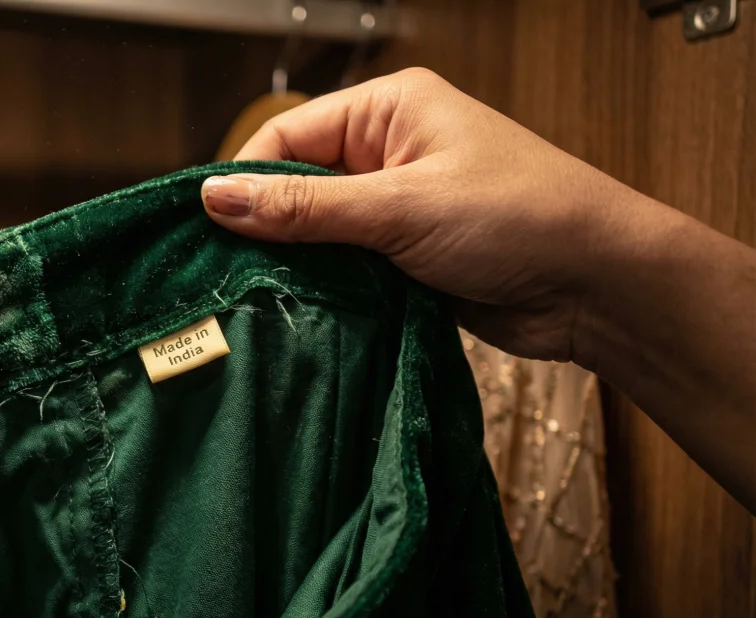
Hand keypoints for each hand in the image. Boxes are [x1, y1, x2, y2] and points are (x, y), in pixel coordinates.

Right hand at [201, 67, 755, 511]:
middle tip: (231, 276)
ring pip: (317, 236)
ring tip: (267, 300)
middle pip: (295, 188)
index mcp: (387, 112)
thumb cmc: (519, 218)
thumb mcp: (399, 207)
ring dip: (299, 267)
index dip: (245, 183)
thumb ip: (303, 207)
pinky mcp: (405, 260)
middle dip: (268, 230)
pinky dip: (327, 292)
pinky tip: (306, 316)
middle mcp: (388, 153)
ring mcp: (396, 209)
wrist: (599, 286)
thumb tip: (215, 199)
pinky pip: (344, 271)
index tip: (209, 233)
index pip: (285, 137)